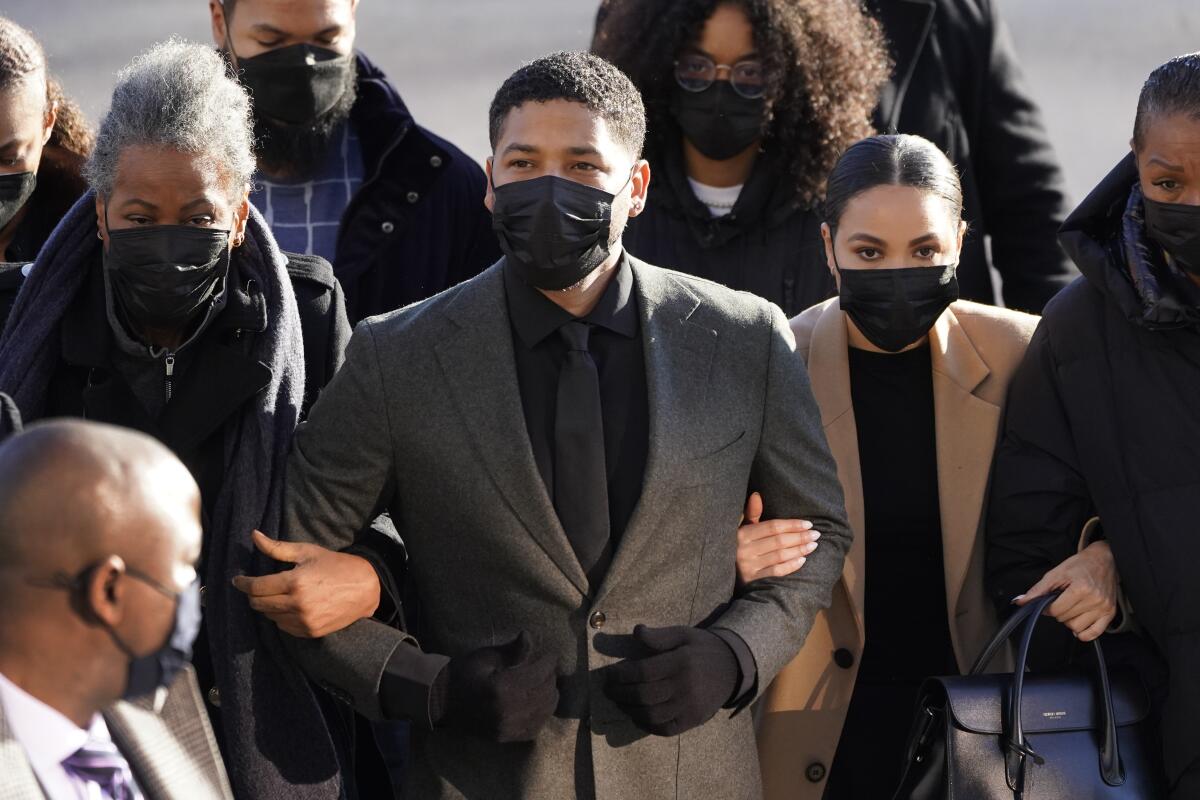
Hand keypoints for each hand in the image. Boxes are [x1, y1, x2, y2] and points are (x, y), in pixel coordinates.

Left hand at [233, 530, 380, 637]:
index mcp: (295, 582)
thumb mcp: (307, 552)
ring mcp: (304, 621)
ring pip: (270, 616)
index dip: (243, 583)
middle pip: (259, 604)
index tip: (237, 580)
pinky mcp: (310, 631)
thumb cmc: (336, 565)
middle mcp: (297, 604)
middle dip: (253, 595)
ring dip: (268, 605)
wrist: (365, 588)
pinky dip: (281, 616)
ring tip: (278, 594)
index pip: (257, 587)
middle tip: (257, 587)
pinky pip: (284, 627)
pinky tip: (290, 606)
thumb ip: (277, 547)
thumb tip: (254, 535)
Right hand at [433, 631, 558, 741]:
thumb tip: (530, 636)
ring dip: (550, 697)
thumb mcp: (486, 657)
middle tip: (549, 669)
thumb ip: (511, 650)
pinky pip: (534, 729)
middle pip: (544, 693)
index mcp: (502, 688)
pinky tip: (542, 705)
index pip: (537, 674)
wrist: (443, 702)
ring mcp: (507, 728)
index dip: (548, 662)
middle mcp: (508, 711)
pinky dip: (543, 715)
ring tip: (548, 685)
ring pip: (543, 712)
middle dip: (550, 679)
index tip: (551, 655)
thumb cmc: (465, 674)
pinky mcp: (505, 738)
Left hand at [604, 624, 737, 736]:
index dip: (621, 675)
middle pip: (644, 695)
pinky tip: (637, 716)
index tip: (609, 674)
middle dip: (620, 693)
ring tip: (619, 702)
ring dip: (630, 710)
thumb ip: (659, 636)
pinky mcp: (693, 720)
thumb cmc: (703, 649)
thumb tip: (636, 631)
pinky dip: (647, 725)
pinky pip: (665, 729)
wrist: (733, 669)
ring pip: (651, 714)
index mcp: (681, 662)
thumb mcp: (684, 634)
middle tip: (608, 690)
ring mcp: (689, 707)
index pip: (643, 672)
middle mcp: (685, 686)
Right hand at [736, 492, 819, 584]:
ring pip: (780, 556)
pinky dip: (791, 565)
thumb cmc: (740, 547)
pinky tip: (803, 560)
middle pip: (778, 541)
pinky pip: (776, 572)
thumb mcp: (743, 529)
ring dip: (799, 550)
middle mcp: (744, 550)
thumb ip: (752, 513)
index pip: (772, 527)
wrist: (726, 573)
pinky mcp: (753, 580)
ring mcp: (749, 566)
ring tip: (813, 545)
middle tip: (816, 534)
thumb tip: (757, 495)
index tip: (808, 524)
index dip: (791, 524)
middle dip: (799, 537)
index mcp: (742, 534)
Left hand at [1015, 541, 1117, 641]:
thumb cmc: (1080, 565)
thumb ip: (1038, 590)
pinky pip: (1094, 633)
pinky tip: (1079, 623)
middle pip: (1065, 619)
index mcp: (1080, 589)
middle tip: (1062, 600)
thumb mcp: (1056, 573)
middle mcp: (1094, 600)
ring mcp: (1104, 608)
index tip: (1049, 601)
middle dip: (1058, 612)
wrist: (1104, 560)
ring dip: (1070, 621)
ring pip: (1077, 628)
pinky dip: (1084, 633)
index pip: (1056, 610)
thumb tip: (1020, 601)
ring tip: (1072, 607)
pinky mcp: (1110, 613)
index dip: (1047, 608)